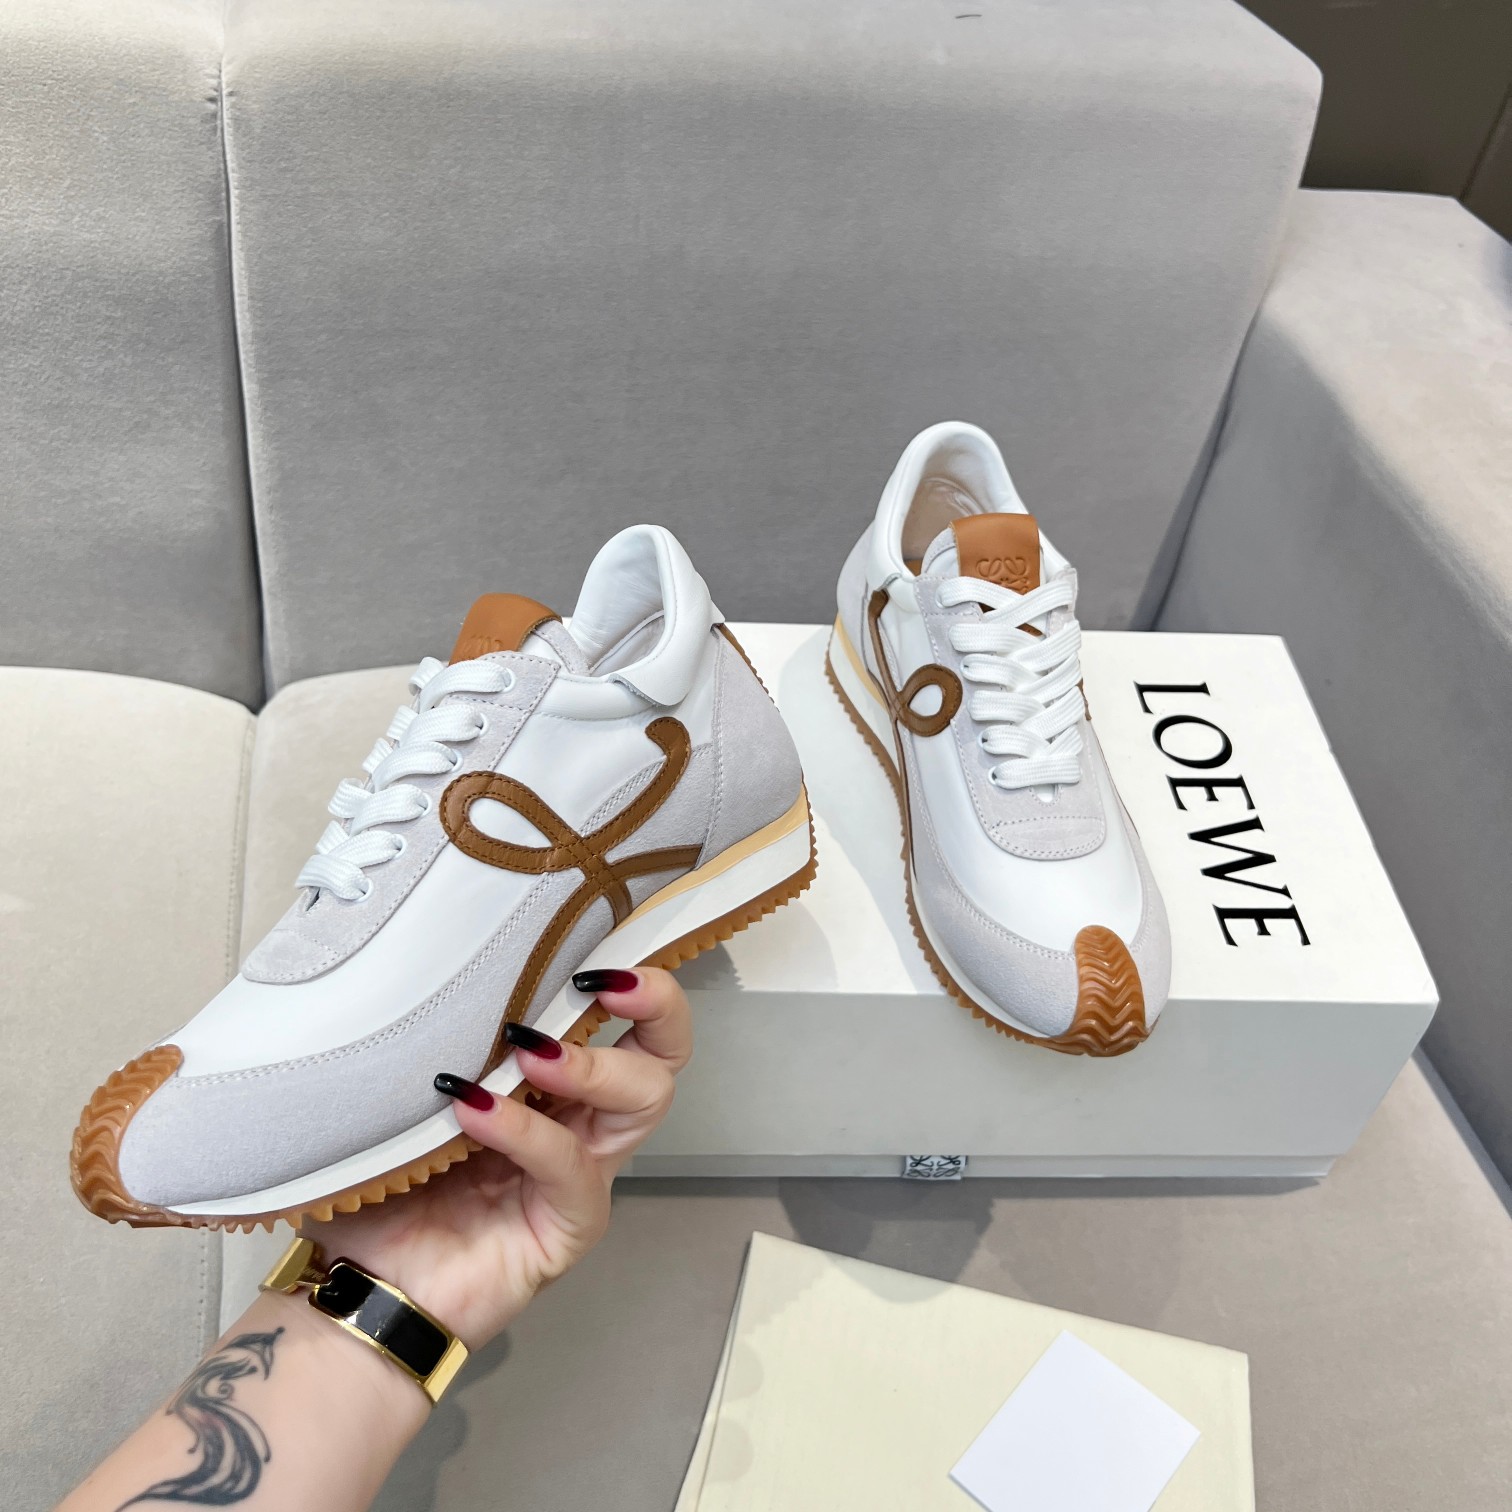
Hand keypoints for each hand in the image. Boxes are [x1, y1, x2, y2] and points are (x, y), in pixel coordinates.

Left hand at [303, 968, 689, 1348]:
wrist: (355, 1291)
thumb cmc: (379, 1188)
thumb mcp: (405, 1096)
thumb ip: (436, 1039)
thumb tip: (430, 962)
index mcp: (551, 1081)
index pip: (624, 1015)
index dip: (630, 974)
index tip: (592, 943)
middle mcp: (580, 1121)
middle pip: (665, 1053)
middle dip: (654, 1004)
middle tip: (600, 981)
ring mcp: (580, 1173)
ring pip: (643, 1100)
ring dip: (594, 1064)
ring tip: (529, 1051)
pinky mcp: (570, 1224)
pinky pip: (568, 1166)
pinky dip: (525, 1128)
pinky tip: (473, 1109)